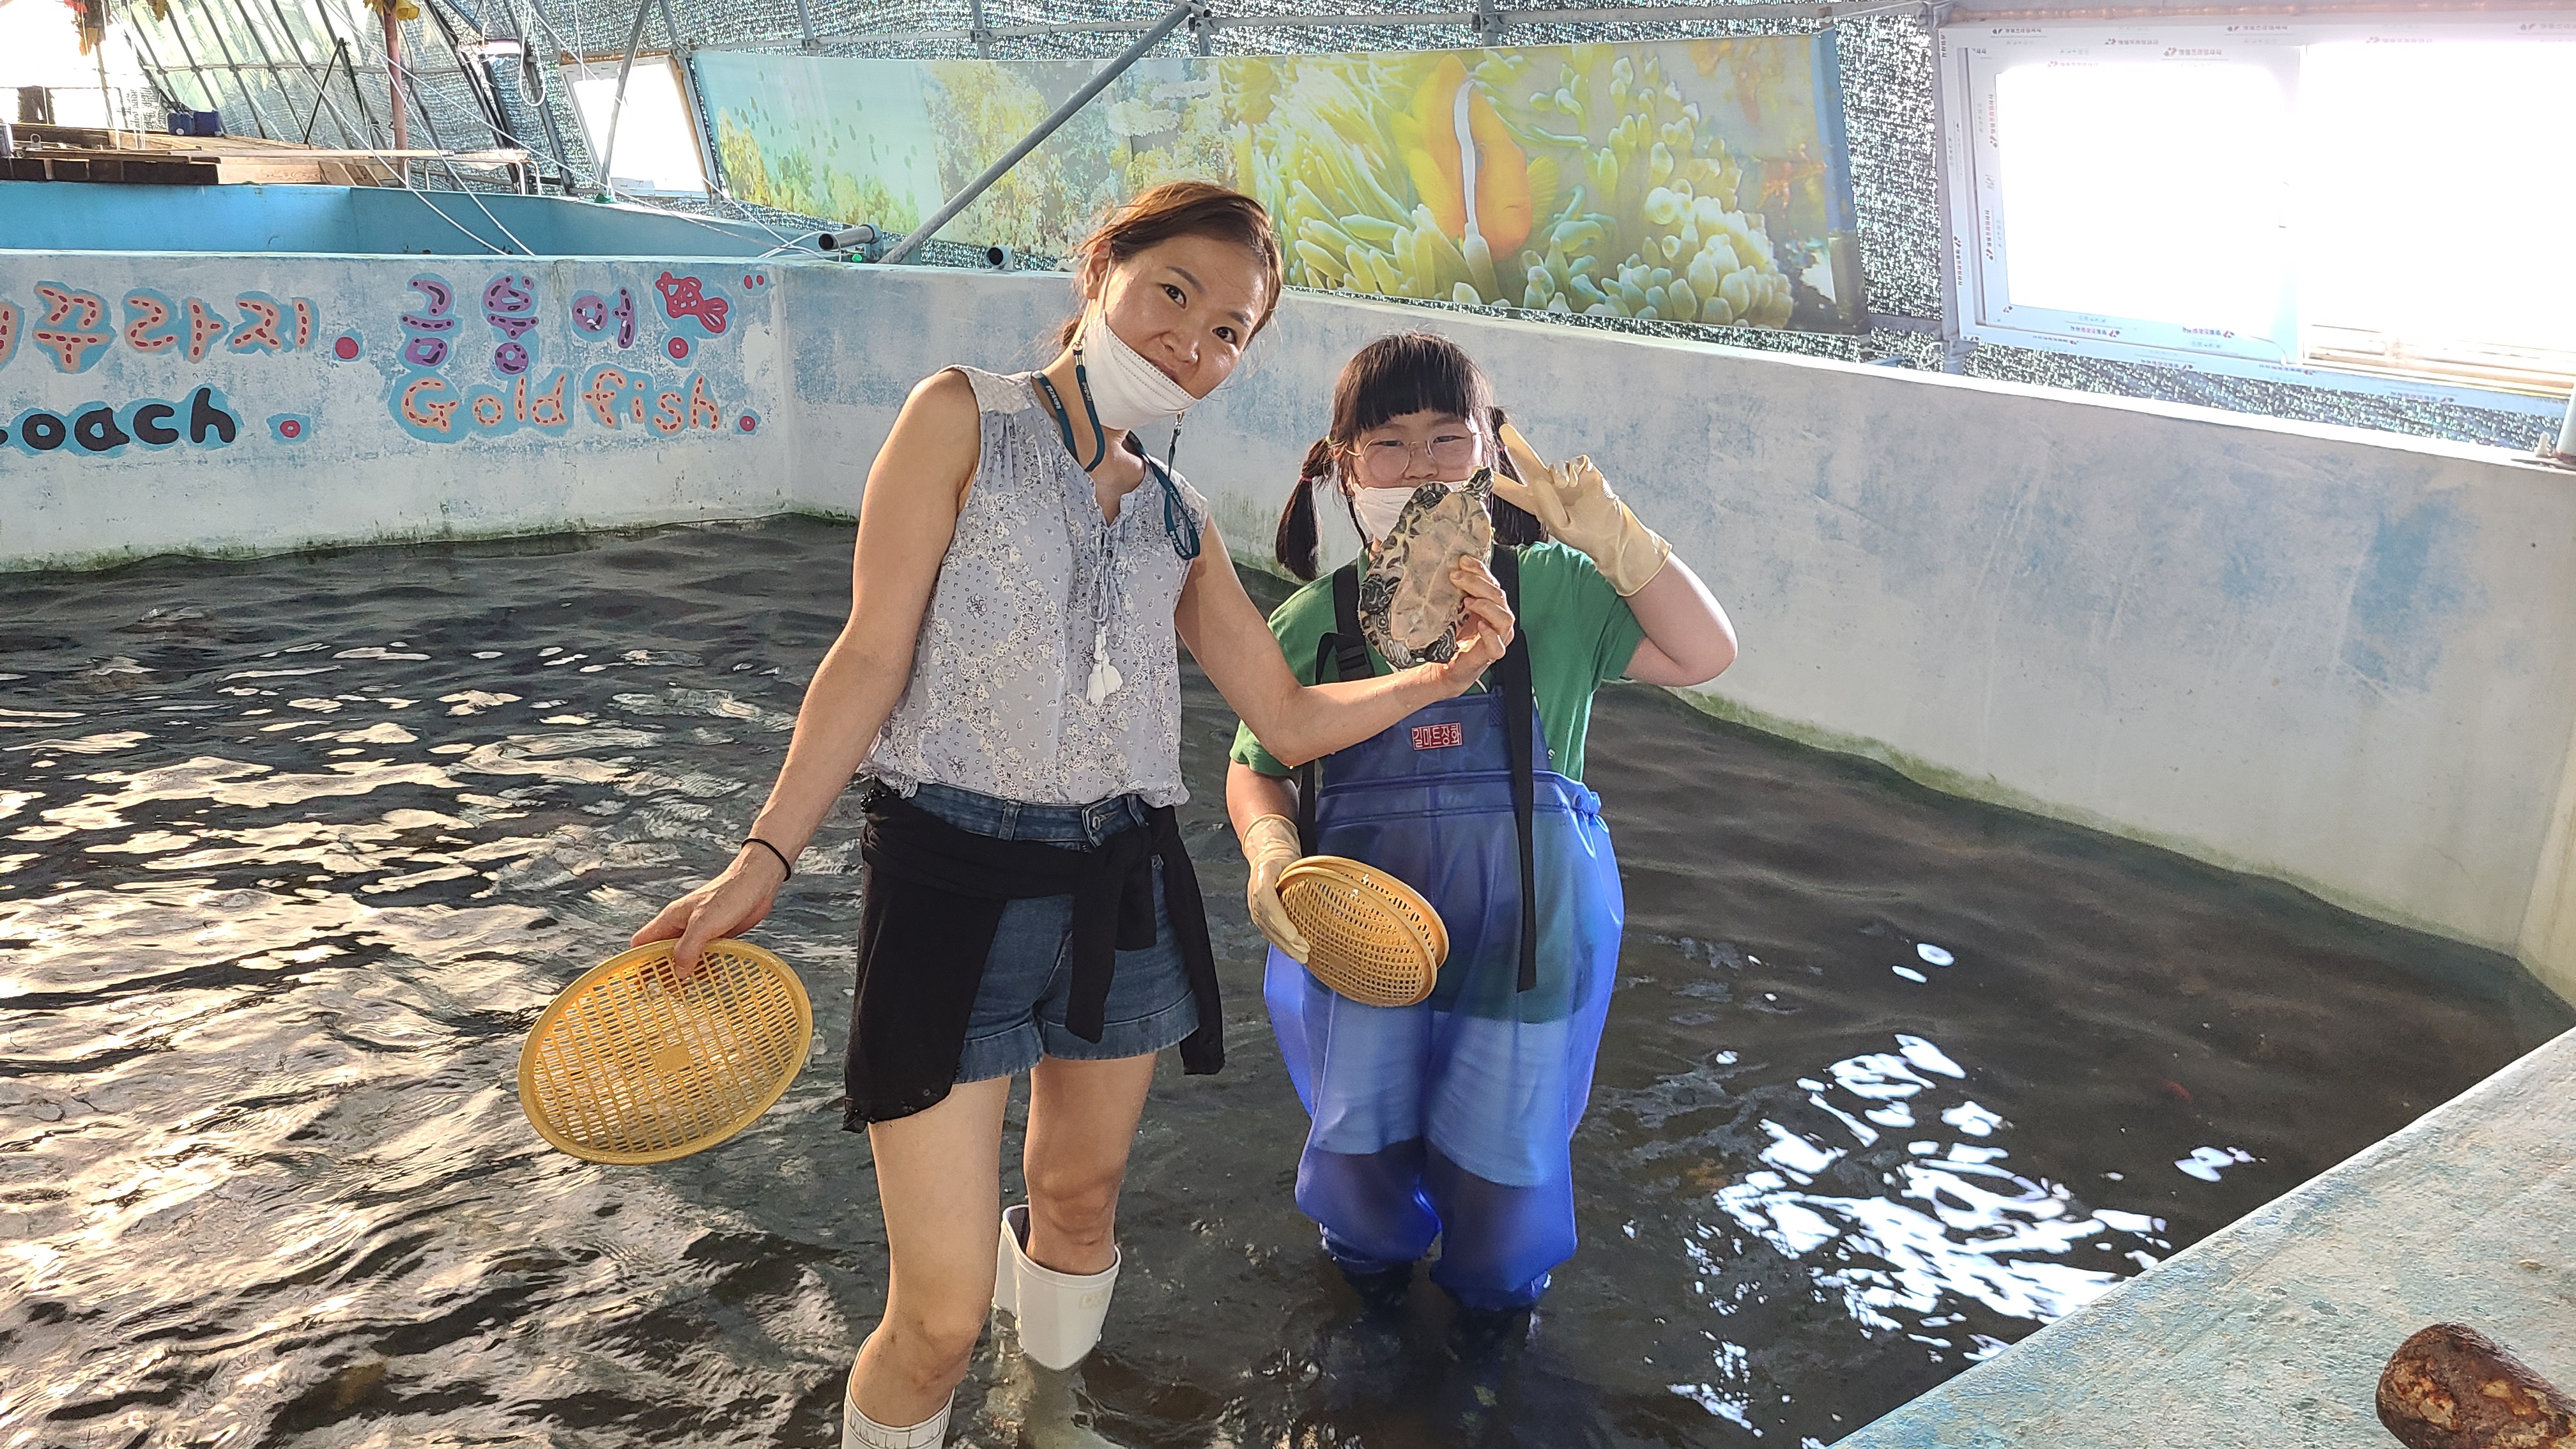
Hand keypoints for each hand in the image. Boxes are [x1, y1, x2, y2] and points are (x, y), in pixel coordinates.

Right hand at [630, 846, 787, 979]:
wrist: (757, 883)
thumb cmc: (729, 896)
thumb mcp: (703, 923)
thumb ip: (688, 949)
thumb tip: (678, 973)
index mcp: (670, 919)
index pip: (642, 943)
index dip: (638, 962)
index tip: (640, 984)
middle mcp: (680, 926)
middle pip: (662, 953)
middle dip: (663, 973)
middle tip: (670, 994)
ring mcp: (698, 931)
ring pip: (684, 957)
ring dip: (686, 973)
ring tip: (690, 992)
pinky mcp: (716, 935)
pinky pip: (704, 956)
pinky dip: (705, 968)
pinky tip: (711, 978)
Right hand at [1240, 813, 1310, 961]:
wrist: (1267, 856)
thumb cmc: (1283, 859)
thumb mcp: (1294, 860)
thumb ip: (1304, 874)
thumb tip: (1330, 890)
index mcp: (1262, 878)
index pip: (1268, 903)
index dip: (1281, 922)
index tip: (1295, 935)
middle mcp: (1254, 895)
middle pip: (1268, 923)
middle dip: (1286, 940)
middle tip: (1304, 952)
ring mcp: (1255, 907)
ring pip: (1268, 931)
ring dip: (1285, 947)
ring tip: (1302, 957)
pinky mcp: (1259, 916)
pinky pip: (1268, 933)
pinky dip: (1281, 944)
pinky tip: (1293, 952)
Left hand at [1427, 556, 1514, 692]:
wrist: (1446, 666)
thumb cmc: (1452, 637)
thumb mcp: (1452, 608)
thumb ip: (1454, 590)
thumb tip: (1444, 567)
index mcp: (1491, 605)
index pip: (1492, 582)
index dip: (1480, 570)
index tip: (1462, 560)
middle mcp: (1498, 619)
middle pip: (1498, 596)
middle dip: (1478, 583)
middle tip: (1457, 577)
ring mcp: (1499, 637)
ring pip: (1504, 618)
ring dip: (1486, 606)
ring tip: (1468, 601)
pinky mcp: (1492, 654)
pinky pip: (1498, 645)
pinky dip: (1490, 635)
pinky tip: (1480, 626)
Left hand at [1494, 422, 1672, 595]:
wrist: (1610, 533)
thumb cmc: (1582, 534)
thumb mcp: (1560, 527)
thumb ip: (1547, 506)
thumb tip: (1540, 481)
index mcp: (1538, 503)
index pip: (1513, 491)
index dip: (1497, 482)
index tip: (1477, 471)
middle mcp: (1550, 487)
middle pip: (1529, 463)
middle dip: (1517, 446)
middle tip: (1503, 430)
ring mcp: (1567, 478)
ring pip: (1554, 464)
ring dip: (1557, 474)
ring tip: (1565, 487)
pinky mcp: (1585, 471)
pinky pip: (1575, 462)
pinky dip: (1574, 471)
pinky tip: (1578, 482)